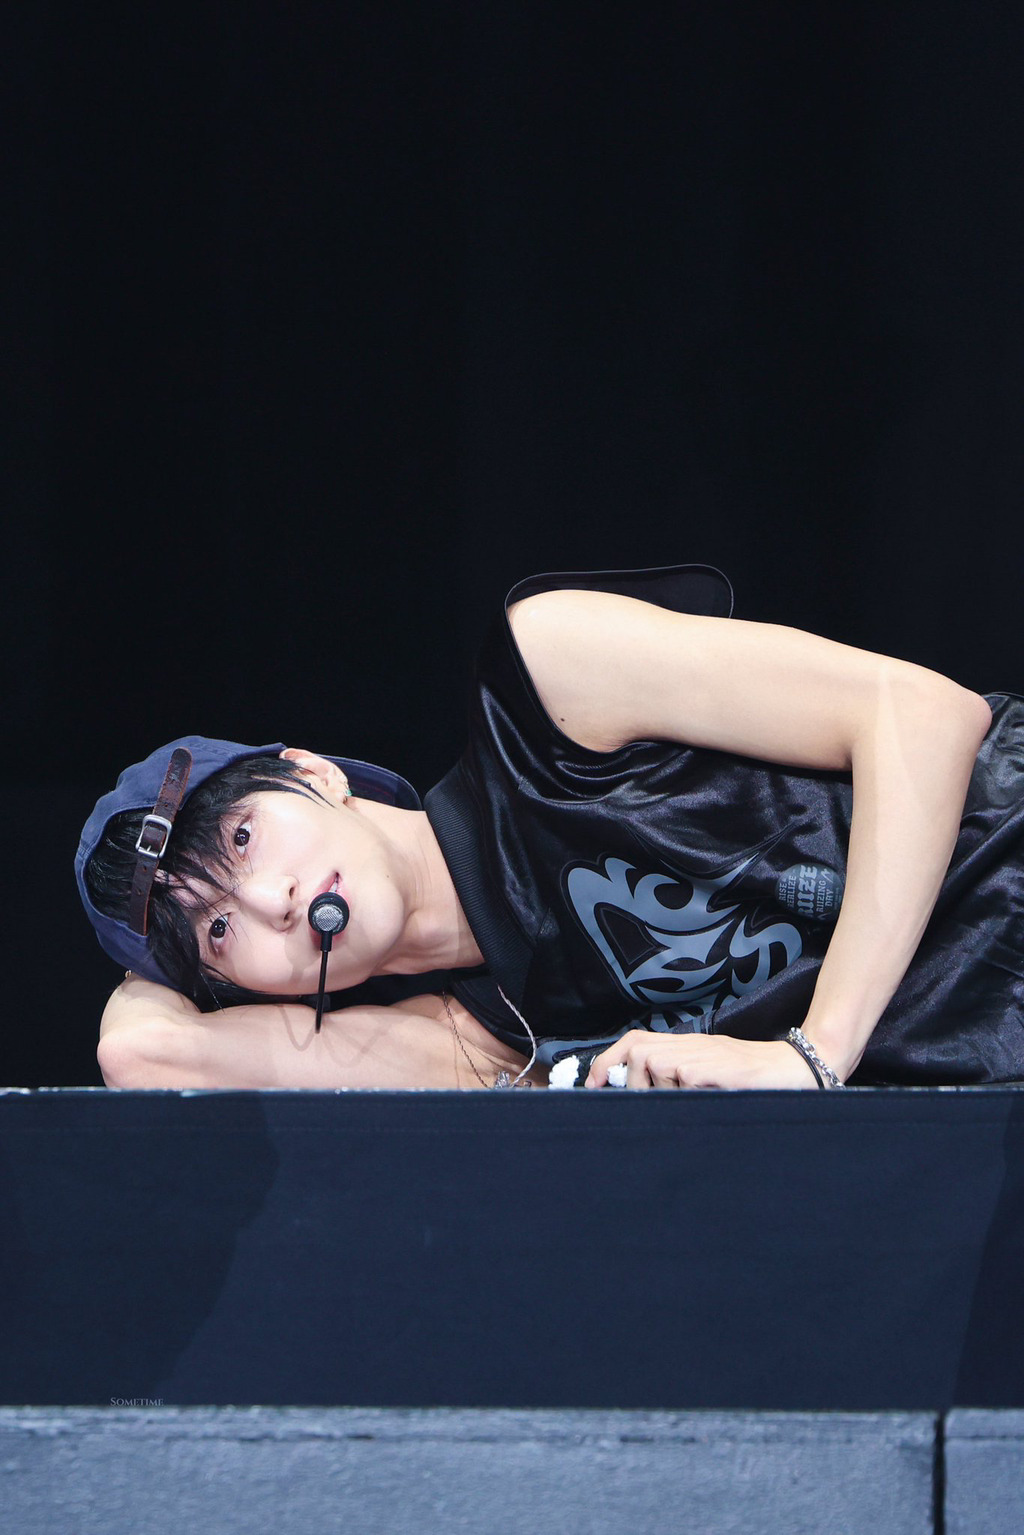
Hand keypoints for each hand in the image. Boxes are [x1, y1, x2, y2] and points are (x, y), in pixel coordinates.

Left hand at [584, 1031, 820, 1090]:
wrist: (799, 1068)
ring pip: (652, 1066)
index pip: (634, 1042)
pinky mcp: (711, 1067)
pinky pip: (680, 1080)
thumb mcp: (712, 1073)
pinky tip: (707, 1101)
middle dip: (627, 1080)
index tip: (593, 1085)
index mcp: (686, 1046)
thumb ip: (681, 1079)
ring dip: (660, 1091)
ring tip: (690, 1102)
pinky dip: (684, 1094)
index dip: (608, 1061)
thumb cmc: (757, 1078)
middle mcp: (689, 1045)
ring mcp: (700, 1055)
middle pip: (636, 1050)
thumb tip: (643, 1097)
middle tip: (638, 1105)